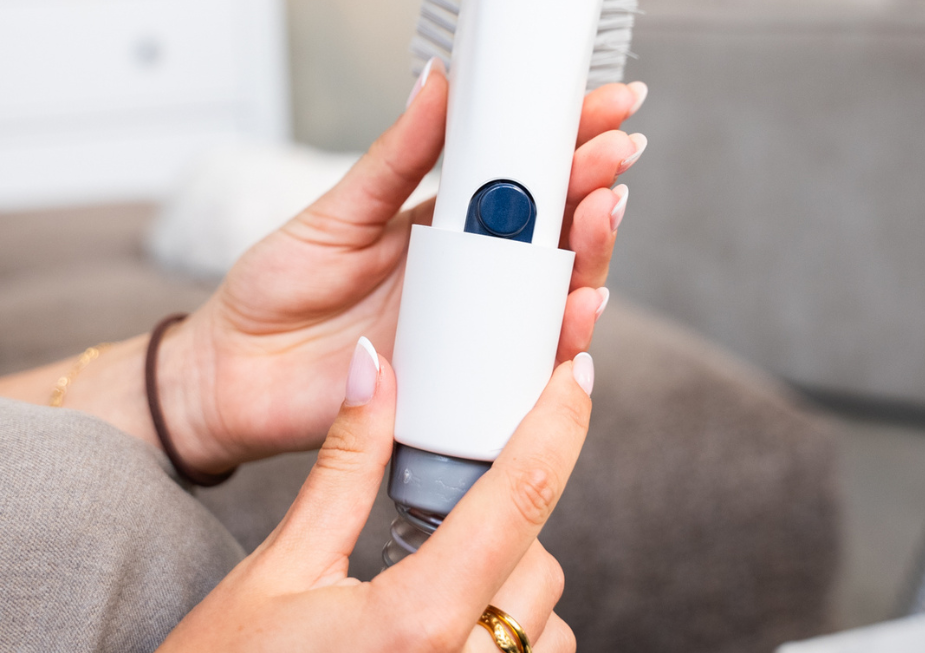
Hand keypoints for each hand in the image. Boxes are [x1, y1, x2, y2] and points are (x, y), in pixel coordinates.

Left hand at [157, 60, 645, 469]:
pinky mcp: (463, 384)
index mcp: (447, 226)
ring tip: (602, 211)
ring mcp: (472, 329)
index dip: (569, 139)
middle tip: (616, 152)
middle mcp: (472, 277)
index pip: (522, 177)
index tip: (607, 103)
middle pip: (555, 233)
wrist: (230, 376)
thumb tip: (439, 81)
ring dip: (590, 254)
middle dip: (593, 187)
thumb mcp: (339, 211)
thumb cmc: (277, 291)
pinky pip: (526, 363)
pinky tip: (579, 307)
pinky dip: (561, 336)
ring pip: (555, 293)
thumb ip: (398, 155)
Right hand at [158, 341, 592, 651]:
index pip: (519, 499)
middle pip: (539, 566)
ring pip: (546, 627)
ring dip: (509, 592)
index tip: (576, 372)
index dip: (558, 422)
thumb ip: (343, 465)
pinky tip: (443, 639)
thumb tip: (375, 368)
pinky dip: (505, 642)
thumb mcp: (280, 567)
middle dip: (505, 528)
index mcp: (412, 626)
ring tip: (432, 595)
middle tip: (439, 526)